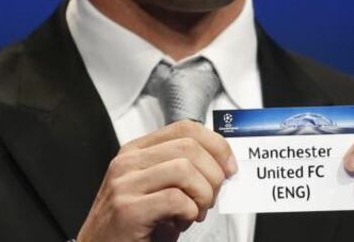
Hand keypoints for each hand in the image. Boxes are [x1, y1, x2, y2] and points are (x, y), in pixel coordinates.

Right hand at [77, 120, 237, 241]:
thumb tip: (222, 166)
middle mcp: (128, 163)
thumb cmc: (132, 226)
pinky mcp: (128, 210)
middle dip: (213, 175)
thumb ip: (181, 171)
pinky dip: (189, 213)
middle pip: (189, 147)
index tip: (228, 166)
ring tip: (196, 213)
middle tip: (210, 198)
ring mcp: (125, 185)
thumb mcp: (156, 189)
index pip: (185, 128)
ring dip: (202, 195)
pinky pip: (175, 200)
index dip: (216, 145)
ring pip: (185, 170)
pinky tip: (181, 223)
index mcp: (136, 151)